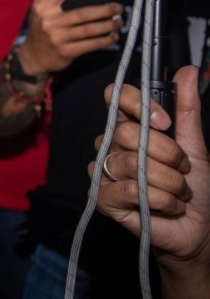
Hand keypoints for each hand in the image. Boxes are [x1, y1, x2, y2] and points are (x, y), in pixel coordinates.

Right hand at [17, 0, 122, 76]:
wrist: (34, 57)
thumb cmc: (39, 30)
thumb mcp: (36, 10)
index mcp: (43, 8)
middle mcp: (50, 22)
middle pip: (82, 13)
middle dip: (104, 10)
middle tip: (118, 7)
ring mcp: (59, 38)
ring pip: (89, 30)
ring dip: (108, 26)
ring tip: (119, 22)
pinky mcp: (67, 51)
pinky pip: (90, 45)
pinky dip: (104, 41)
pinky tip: (112, 37)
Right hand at [90, 67, 208, 265]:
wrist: (197, 228)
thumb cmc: (194, 186)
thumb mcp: (195, 145)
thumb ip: (187, 109)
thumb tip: (187, 70)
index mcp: (130, 126)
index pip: (115, 97)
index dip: (137, 103)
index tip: (164, 122)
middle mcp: (112, 144)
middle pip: (126, 131)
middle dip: (166, 153)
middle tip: (182, 168)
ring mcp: (104, 171)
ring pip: (131, 163)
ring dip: (168, 182)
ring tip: (177, 192)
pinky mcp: (102, 198)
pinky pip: (127, 189)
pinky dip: (158, 200)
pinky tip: (166, 207)